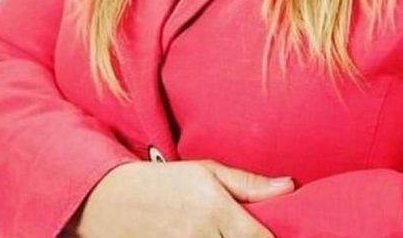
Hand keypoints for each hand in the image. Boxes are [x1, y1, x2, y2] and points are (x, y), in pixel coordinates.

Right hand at [71, 158, 294, 236]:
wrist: (112, 202)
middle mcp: (203, 235)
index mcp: (215, 208)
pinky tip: (210, 237)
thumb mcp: (205, 171)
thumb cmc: (164, 181)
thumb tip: (290, 185)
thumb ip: (248, 183)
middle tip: (250, 231)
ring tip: (220, 231)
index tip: (284, 236)